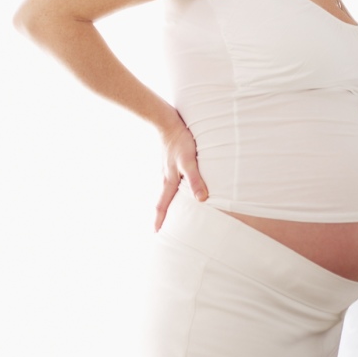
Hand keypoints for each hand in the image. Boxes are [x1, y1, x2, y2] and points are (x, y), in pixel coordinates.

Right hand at [154, 113, 207, 231]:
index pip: (162, 205)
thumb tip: (201, 200)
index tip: (156, 233)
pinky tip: (179, 187)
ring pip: (167, 191)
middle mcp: (166, 177)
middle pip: (163, 200)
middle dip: (162, 215)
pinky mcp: (171, 162)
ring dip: (168, 202)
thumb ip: (195, 180)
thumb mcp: (189, 161)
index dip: (159, 220)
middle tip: (162, 228)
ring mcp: (167, 169)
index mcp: (168, 181)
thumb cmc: (179, 141)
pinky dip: (173, 189)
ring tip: (173, 212)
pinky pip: (171, 180)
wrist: (167, 122)